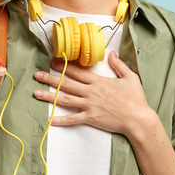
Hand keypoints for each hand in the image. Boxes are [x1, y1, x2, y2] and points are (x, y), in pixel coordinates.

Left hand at [32, 51, 149, 135]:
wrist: (138, 119)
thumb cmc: (136, 99)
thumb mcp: (130, 77)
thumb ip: (119, 65)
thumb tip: (112, 54)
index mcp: (98, 81)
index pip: (77, 71)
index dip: (63, 66)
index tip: (52, 62)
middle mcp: (91, 92)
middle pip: (66, 83)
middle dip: (50, 79)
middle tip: (37, 75)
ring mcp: (89, 105)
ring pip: (65, 99)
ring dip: (49, 96)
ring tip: (36, 93)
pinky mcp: (90, 118)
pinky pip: (72, 119)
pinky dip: (60, 120)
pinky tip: (49, 120)